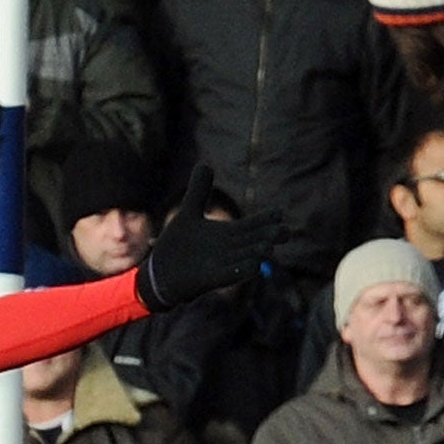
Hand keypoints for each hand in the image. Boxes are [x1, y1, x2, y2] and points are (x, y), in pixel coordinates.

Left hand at [136, 167, 285, 311]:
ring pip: (245, 259)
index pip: (254, 224)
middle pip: (255, 241)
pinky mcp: (208, 280)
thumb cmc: (177, 246)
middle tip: (284, 232)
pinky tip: (252, 267)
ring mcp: (220, 265)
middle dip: (269, 237)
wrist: (158, 274)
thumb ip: (198, 191)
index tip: (279, 213)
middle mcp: (230, 250)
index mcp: (229, 234)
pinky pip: (227, 276)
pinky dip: (239, 272)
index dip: (266, 219)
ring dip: (256, 254)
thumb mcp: (188, 214)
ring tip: (268, 249)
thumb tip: (204, 164)